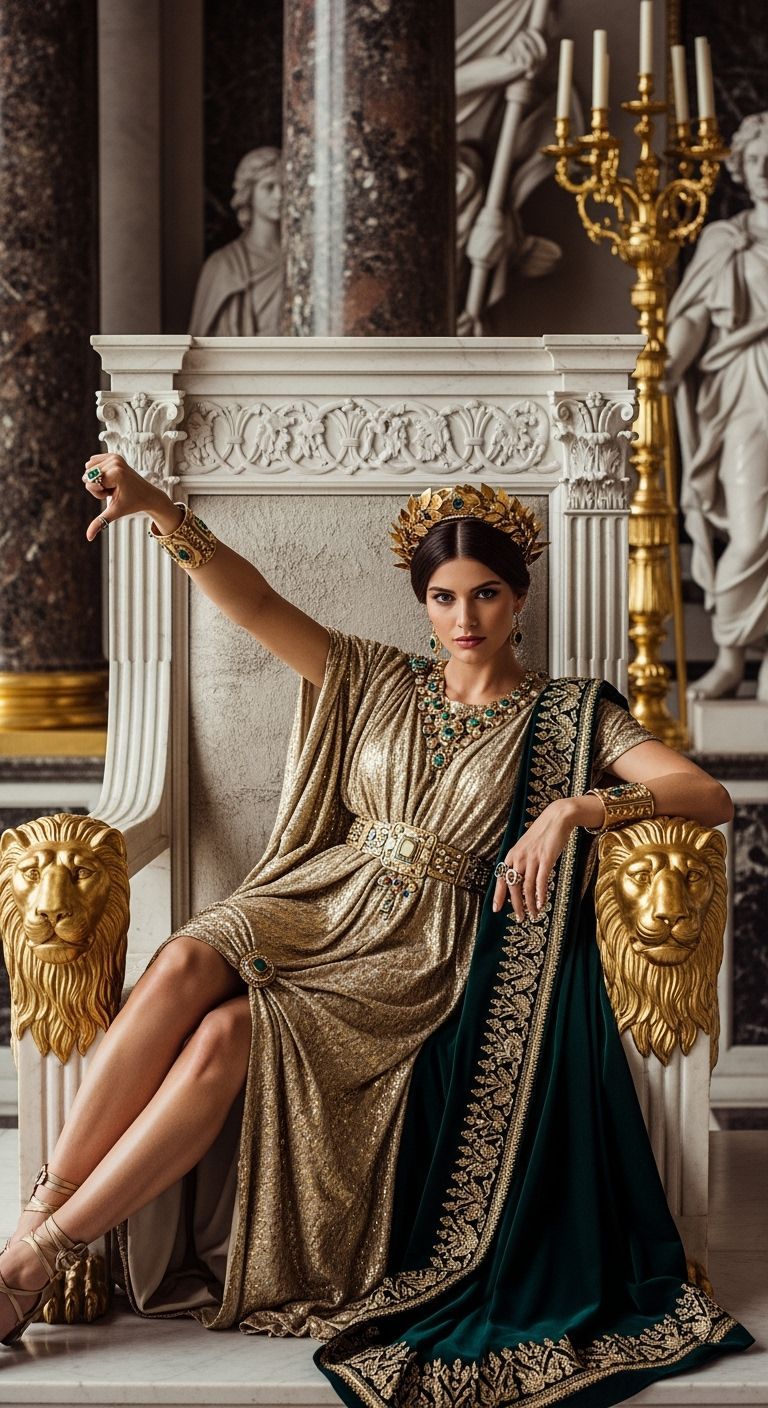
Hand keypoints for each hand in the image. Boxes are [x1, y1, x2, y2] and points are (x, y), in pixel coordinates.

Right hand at [81, 453, 170, 541]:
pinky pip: (92, 461)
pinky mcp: (114, 454)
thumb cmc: (132, 504)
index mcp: (116, 473)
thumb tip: (88, 538)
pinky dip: (98, 471)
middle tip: (113, 490)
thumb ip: (100, 522)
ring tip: (113, 485)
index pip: (90, 482)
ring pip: (88, 467)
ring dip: (97, 478)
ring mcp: (115, 456)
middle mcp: (115, 461)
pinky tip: (112, 478)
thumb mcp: (114, 512)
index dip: (98, 492)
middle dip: (97, 485)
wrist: (147, 494)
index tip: (113, 494)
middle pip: (88, 474)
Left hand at [491, 799, 576, 921]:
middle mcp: (518, 857)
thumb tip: (522, 883)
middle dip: (516, 905)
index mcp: (511, 855)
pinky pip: (541, 881)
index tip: (497, 909)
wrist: (556, 818)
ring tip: (533, 915)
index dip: (498, 895)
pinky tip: (542, 904)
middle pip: (513, 887)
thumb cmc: (542, 834)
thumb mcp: (526, 848)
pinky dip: (541, 894)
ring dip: (530, 904)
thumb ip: (522, 863)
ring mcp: (532, 858)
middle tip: (520, 918)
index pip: (501, 879)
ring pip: (527, 887)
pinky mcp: (545, 858)